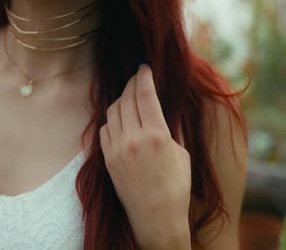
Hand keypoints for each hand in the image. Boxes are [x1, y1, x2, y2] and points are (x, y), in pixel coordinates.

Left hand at [99, 65, 191, 248]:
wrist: (155, 218)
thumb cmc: (176, 187)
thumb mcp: (181, 153)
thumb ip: (172, 126)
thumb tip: (166, 104)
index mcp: (155, 135)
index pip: (145, 94)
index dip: (144, 76)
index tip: (145, 67)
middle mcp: (132, 139)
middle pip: (127, 98)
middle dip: (132, 83)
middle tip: (138, 77)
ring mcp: (116, 149)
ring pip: (112, 111)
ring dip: (121, 99)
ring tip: (130, 96)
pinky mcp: (107, 159)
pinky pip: (104, 129)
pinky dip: (112, 119)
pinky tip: (121, 119)